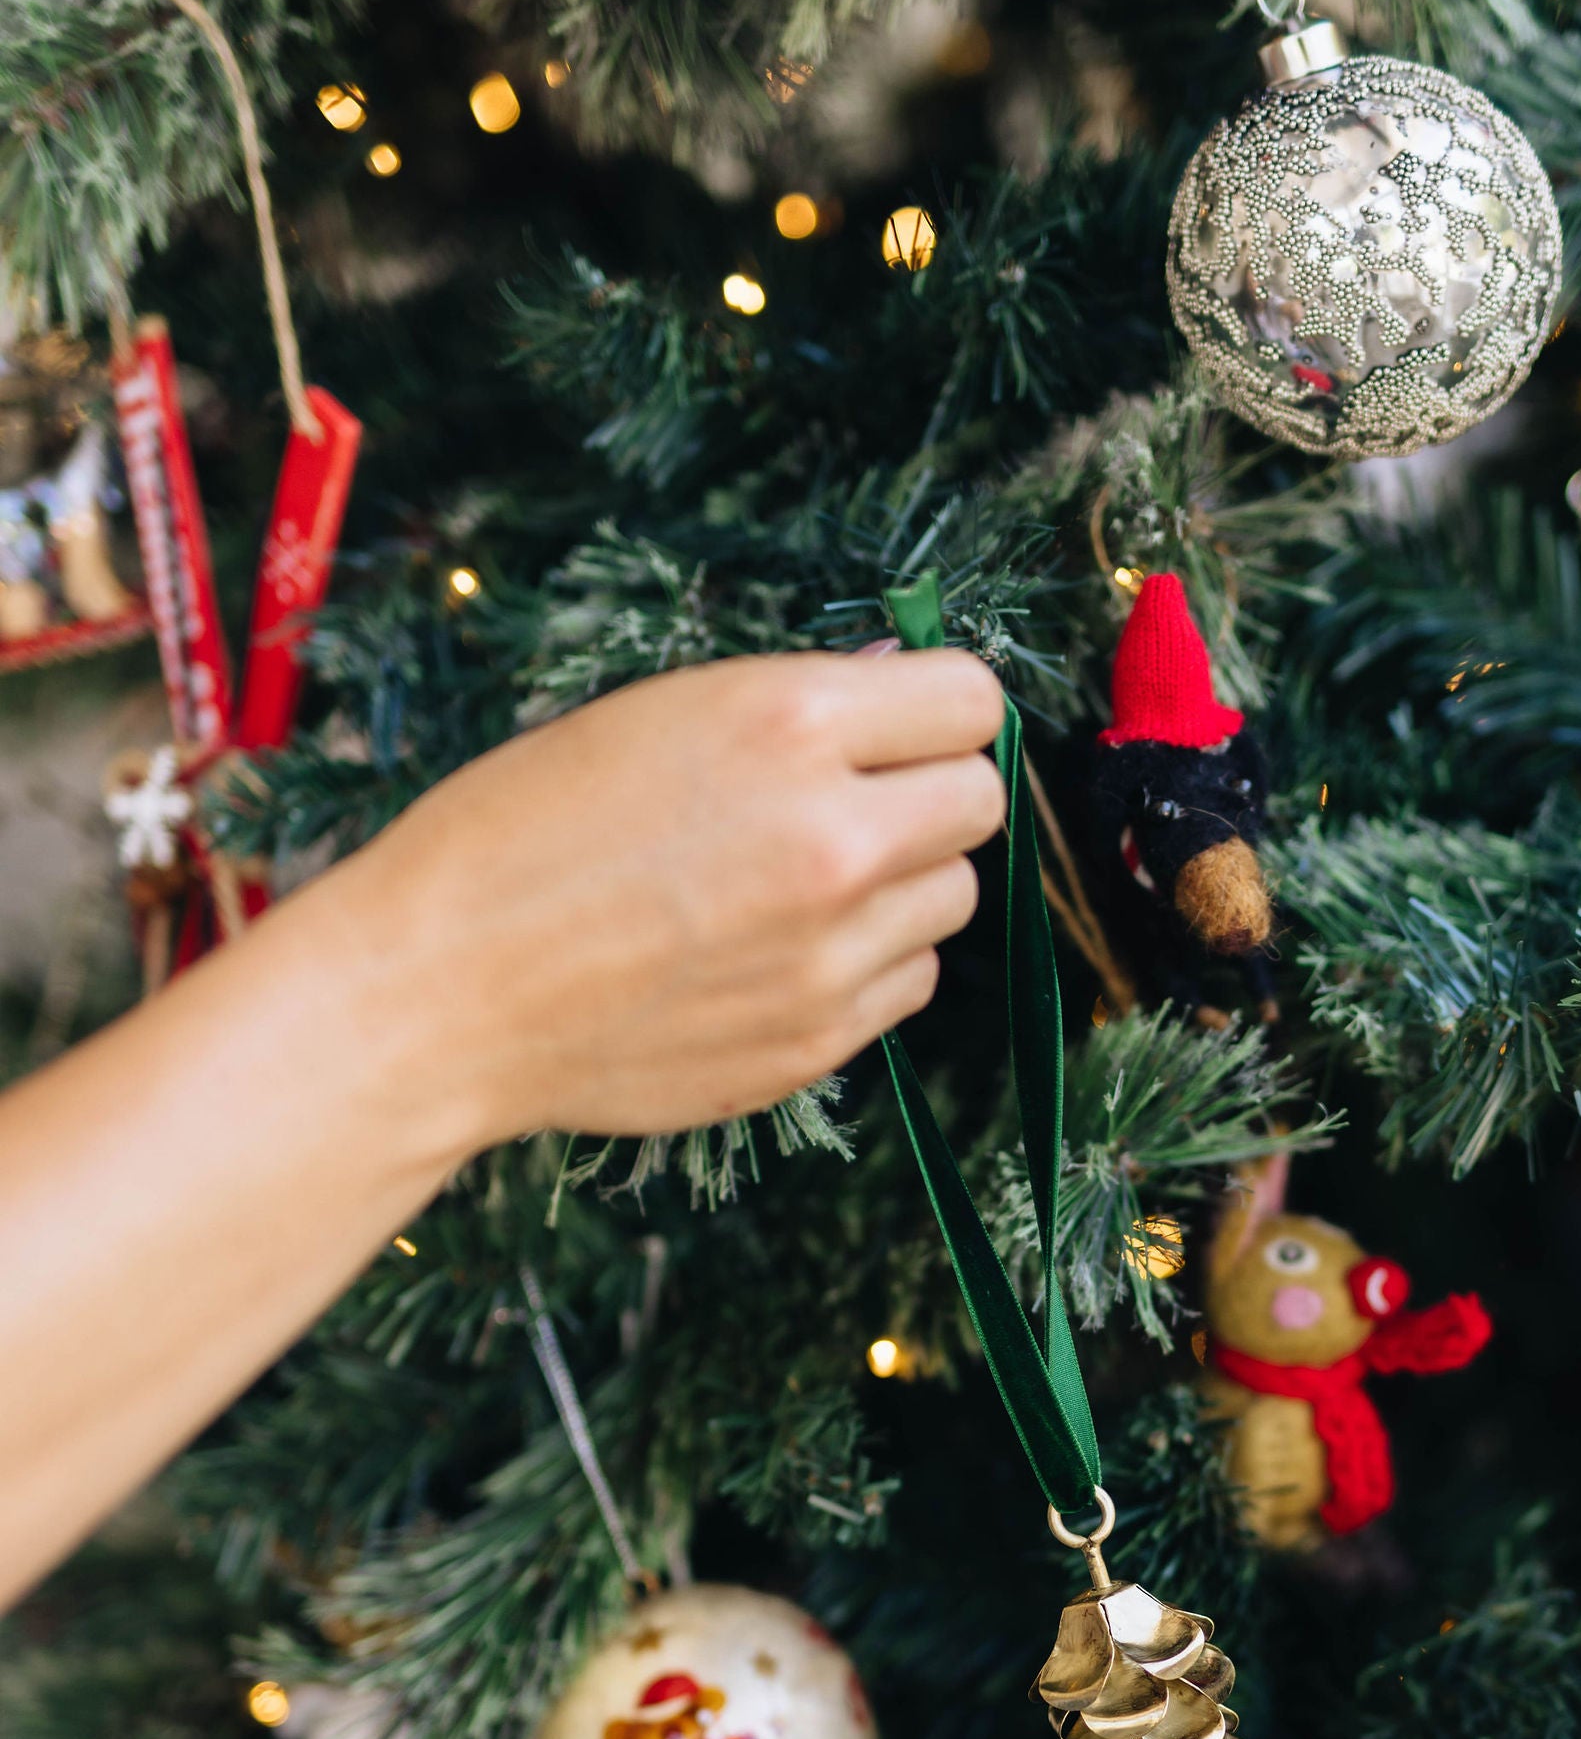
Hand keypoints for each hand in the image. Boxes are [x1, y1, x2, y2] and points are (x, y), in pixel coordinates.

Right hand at [334, 646, 1007, 1157]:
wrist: (441, 992)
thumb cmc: (518, 833)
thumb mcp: (651, 716)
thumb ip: (793, 711)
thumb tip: (898, 698)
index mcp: (789, 725)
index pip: (972, 702)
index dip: (936, 711)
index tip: (901, 729)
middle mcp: (833, 840)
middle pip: (980, 804)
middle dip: (930, 795)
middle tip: (857, 805)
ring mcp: (832, 954)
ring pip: (953, 901)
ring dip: (901, 886)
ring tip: (796, 886)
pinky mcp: (817, 1040)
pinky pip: (906, 983)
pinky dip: (865, 964)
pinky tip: (776, 952)